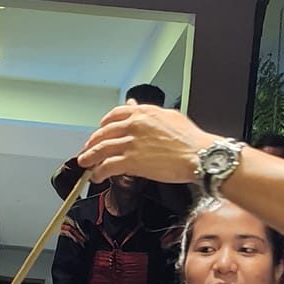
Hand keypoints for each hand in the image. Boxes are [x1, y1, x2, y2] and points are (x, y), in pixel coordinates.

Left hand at [79, 104, 208, 184]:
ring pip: (101, 149)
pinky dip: (99, 172)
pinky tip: (97, 176)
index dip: (103, 125)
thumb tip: (135, 107)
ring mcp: (131, 143)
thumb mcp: (170, 117)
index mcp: (143, 113)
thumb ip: (149, 112)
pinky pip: (108, 166)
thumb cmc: (191, 139)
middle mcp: (133, 125)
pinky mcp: (131, 161)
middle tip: (88, 150)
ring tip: (85, 164)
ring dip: (90, 157)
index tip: (100, 131)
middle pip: (104, 133)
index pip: (114, 115)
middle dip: (93, 142)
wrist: (198, 155)